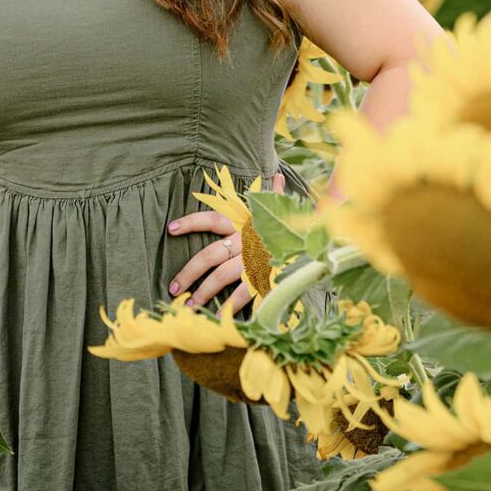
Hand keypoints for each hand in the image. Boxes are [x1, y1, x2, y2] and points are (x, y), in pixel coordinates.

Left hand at [165, 170, 285, 313]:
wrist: (320, 245)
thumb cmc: (296, 228)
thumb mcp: (284, 211)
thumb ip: (274, 195)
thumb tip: (276, 175)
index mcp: (245, 223)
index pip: (213, 219)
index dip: (191, 222)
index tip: (171, 229)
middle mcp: (246, 241)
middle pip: (210, 254)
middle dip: (190, 272)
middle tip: (174, 287)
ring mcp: (254, 261)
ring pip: (222, 276)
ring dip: (204, 291)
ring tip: (189, 305)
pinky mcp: (264, 277)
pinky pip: (243, 293)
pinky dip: (230, 306)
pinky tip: (217, 315)